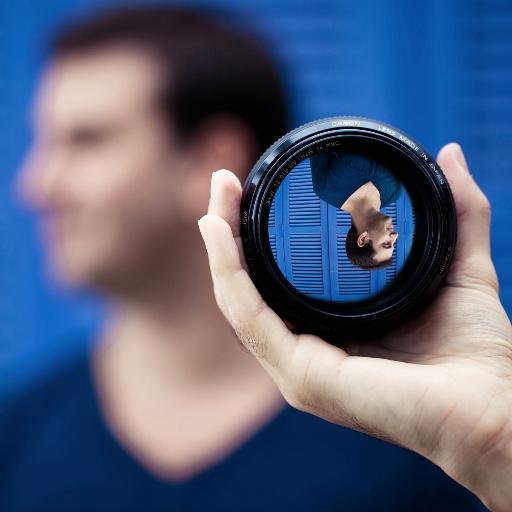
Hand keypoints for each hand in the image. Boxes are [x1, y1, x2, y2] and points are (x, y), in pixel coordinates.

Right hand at [197, 143, 511, 511]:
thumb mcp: (457, 268)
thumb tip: (452, 154)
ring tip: (217, 196)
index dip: (254, 237)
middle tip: (223, 182)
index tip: (250, 187)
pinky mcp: (301, 375)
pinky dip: (230, 273)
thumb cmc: (475, 355)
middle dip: (228, 232)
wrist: (493, 411)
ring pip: (238, 299)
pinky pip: (250, 317)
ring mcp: (296, 368)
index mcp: (327, 333)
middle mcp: (303, 351)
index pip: (272, 284)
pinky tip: (219, 234)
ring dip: (220, 246)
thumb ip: (459, 213)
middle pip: (246, 287)